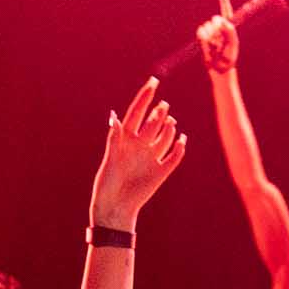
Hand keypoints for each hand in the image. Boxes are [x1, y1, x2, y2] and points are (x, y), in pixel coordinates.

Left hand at [89, 77, 186, 230]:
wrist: (115, 207)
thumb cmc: (107, 183)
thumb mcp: (110, 159)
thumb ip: (115, 139)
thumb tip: (115, 118)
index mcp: (125, 138)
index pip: (137, 112)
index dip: (145, 96)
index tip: (153, 81)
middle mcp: (140, 145)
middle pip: (153, 122)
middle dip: (159, 112)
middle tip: (163, 107)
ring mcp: (151, 158)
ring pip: (165, 137)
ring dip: (169, 128)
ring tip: (170, 122)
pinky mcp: (160, 173)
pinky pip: (173, 158)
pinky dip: (179, 150)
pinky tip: (181, 142)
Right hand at [195, 0, 238, 72]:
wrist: (220, 69)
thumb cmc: (229, 58)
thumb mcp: (233, 45)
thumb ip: (230, 32)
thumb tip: (222, 21)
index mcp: (229, 28)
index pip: (226, 12)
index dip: (224, 1)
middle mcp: (219, 28)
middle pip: (215, 19)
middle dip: (216, 27)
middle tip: (219, 40)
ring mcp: (210, 33)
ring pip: (207, 26)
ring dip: (210, 36)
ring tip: (215, 47)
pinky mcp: (202, 38)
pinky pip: (200, 32)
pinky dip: (203, 38)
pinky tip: (208, 46)